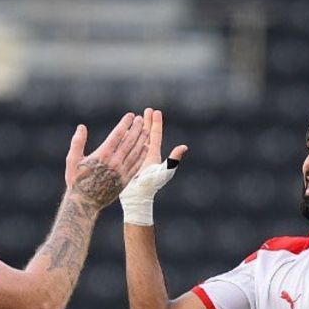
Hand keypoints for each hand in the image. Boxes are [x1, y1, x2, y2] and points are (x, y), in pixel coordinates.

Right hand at [63, 112, 150, 208]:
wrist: (84, 204)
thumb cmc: (76, 181)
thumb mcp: (72, 160)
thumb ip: (77, 142)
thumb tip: (82, 127)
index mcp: (102, 155)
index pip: (118, 135)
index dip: (125, 124)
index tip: (131, 116)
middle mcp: (114, 162)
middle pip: (129, 142)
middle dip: (136, 129)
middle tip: (141, 120)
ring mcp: (121, 172)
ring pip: (135, 153)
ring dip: (142, 140)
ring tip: (146, 130)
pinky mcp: (125, 181)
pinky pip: (136, 166)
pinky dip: (142, 155)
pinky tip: (145, 148)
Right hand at [119, 108, 188, 225]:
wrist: (137, 199)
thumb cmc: (150, 187)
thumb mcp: (163, 172)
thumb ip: (173, 159)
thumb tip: (184, 147)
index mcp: (154, 155)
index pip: (155, 135)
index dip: (156, 123)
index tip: (155, 111)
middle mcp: (147, 156)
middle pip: (148, 134)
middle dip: (148, 122)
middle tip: (147, 109)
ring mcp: (138, 159)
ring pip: (138, 140)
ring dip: (138, 129)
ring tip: (136, 120)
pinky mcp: (129, 163)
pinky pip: (128, 148)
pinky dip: (127, 140)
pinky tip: (123, 136)